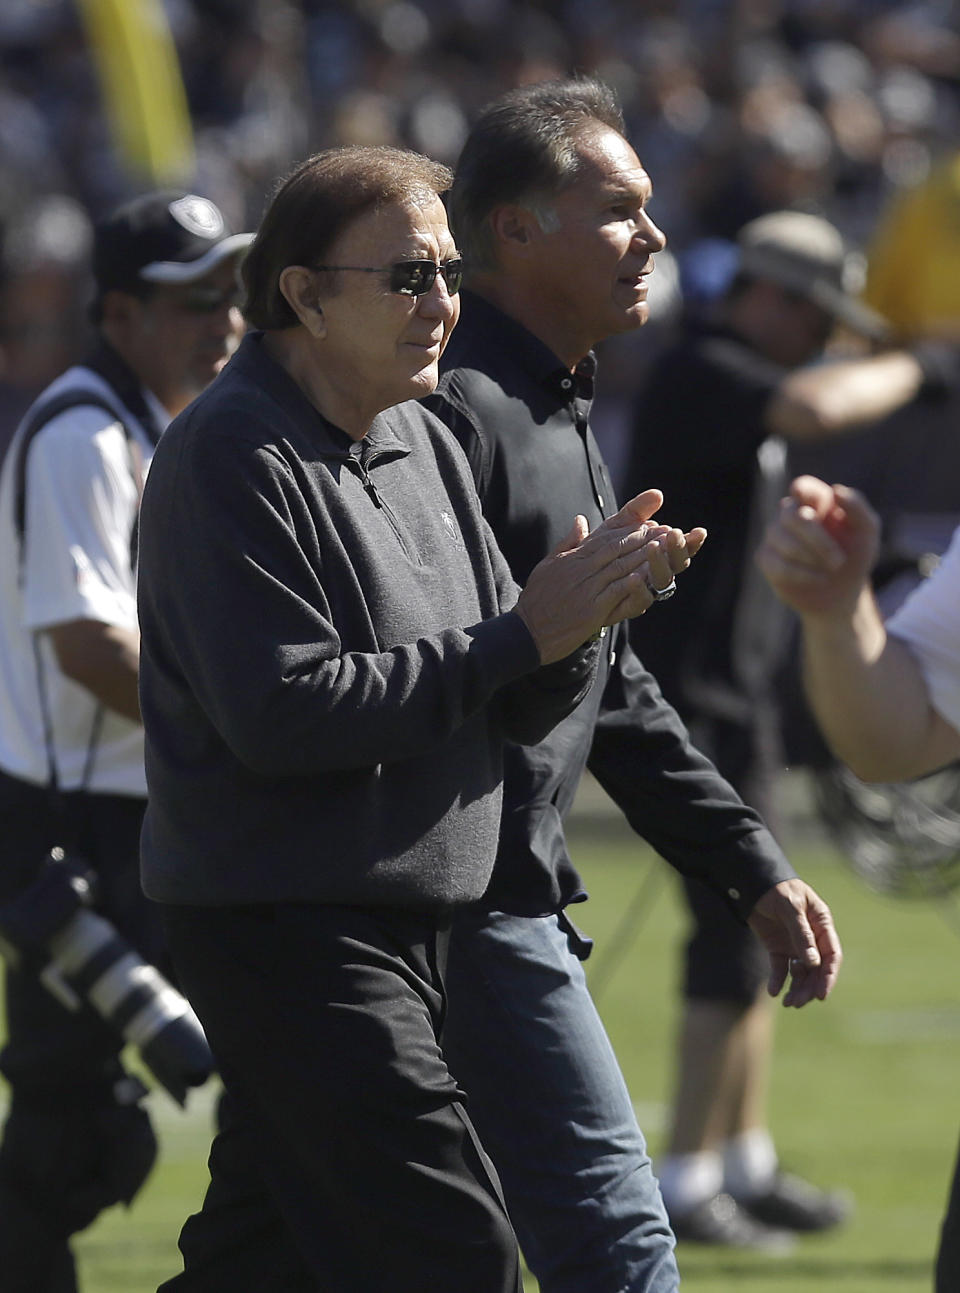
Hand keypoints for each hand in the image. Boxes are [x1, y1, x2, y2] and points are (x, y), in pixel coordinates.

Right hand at [515, 490, 667, 662]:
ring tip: (665, 546)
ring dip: (645, 555)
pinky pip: (617, 591)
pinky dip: (634, 581)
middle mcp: (581, 570)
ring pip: (620, 566)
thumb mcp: (548, 565)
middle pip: (616, 548)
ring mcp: (587, 590)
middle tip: (665, 530)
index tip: (648, 523)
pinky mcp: (592, 609)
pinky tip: (650, 574)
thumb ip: (568, 543)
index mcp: (572, 559)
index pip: (605, 538)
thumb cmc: (536, 601)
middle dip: (643, 538)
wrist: (526, 633)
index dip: (629, 529)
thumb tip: (581, 520)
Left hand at [584, 489, 706, 620]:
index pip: (679, 549)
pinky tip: (635, 577)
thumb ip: (635, 512)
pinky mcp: (625, 607)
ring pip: (661, 582)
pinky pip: (638, 602)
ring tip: (654, 547)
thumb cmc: (598, 555)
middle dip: (679, 549)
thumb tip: (658, 494)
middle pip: (676, 565)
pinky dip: (639, 589)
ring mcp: (642, 592)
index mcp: (656, 557)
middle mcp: (654, 576)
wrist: (571, 588)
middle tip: (675, 534)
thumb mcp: (614, 528)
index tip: (699, 531)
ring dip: (660, 563)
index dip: (691, 542)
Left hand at [747, 877, 841, 1007]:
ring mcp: (795, 944)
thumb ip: (801, 933)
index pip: (832, 955)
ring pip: (801, 973)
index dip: (829, 976)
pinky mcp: (778, 948)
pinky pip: (781, 969)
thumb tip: (813, 963)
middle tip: (798, 1003)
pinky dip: (778, 981)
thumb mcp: (790, 907)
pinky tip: (774, 992)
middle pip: (817, 969)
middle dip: (810, 988)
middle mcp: (812, 938)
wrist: (752, 883)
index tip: (822, 995)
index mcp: (822, 924)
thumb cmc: (777, 889)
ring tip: (788, 1003)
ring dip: (797, 988)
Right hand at [756, 475, 879, 618]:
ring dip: (810, 558)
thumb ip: (857, 508)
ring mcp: (774, 535)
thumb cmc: (854, 555)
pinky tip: (818, 579)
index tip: (817, 509)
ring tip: (830, 571)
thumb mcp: (867, 532)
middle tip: (838, 561)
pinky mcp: (765, 558)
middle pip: (791, 516)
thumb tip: (836, 491)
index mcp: (815, 501)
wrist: (841, 591)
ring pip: (782, 539)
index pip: (801, 487)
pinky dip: (801, 574)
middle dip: (817, 540)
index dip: (803, 492)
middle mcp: (790, 514)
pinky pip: (777, 563)